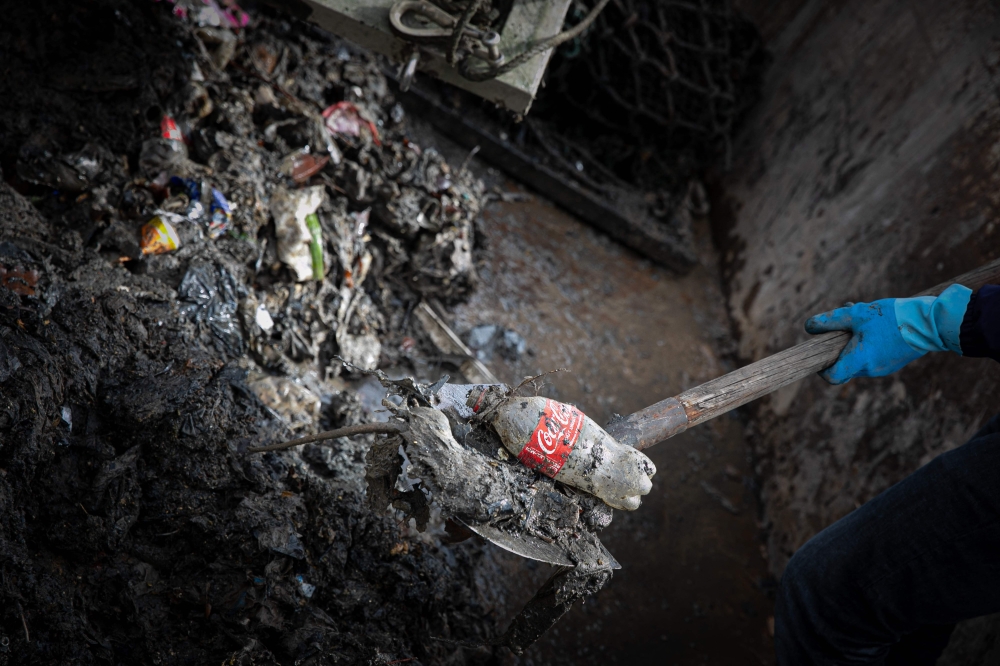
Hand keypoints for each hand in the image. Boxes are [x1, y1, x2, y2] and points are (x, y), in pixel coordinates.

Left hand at [805, 299, 924, 383]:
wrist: (932, 323)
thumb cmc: (893, 318)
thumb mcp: (857, 313)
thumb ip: (831, 320)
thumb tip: (809, 326)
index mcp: (860, 361)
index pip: (833, 377)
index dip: (822, 370)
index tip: (820, 356)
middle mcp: (871, 369)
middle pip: (845, 364)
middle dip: (839, 344)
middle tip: (843, 322)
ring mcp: (884, 367)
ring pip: (859, 357)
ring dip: (854, 339)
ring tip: (861, 314)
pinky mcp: (893, 362)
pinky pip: (872, 355)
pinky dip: (867, 341)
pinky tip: (875, 320)